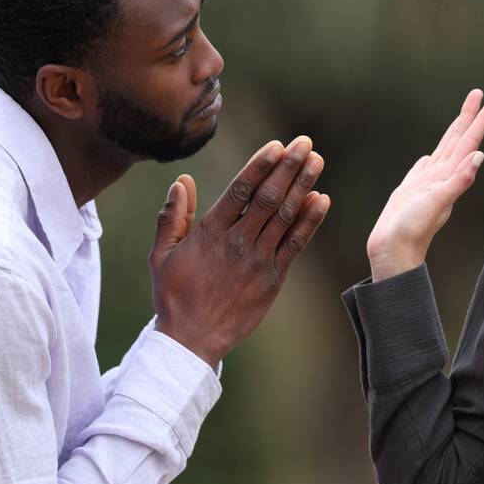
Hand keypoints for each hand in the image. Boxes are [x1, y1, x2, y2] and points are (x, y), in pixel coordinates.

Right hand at [149, 136, 330, 365]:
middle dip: (288, 167)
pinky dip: (310, 222)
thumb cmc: (174, 295)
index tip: (276, 146)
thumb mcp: (162, 255)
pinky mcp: (273, 278)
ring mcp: (258, 260)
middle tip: (305, 143)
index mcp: (210, 232)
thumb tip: (182, 181)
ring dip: (303, 186)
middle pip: (268, 197)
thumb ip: (172, 217)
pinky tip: (322, 200)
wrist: (191, 339)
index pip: (240, 190)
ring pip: (285, 216)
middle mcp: (237, 242)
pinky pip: (295, 245)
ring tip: (317, 161)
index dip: (260, 166)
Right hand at [366, 90, 483, 281]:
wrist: (393, 253)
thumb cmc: (413, 231)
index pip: (469, 142)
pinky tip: (430, 156)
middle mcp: (442, 177)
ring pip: (443, 151)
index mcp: (449, 177)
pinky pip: (424, 169)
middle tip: (479, 94)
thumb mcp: (438, 204)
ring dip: (453, 133)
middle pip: (459, 140)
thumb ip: (458, 182)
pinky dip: (430, 158)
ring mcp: (427, 184)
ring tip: (461, 117)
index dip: (479, 121)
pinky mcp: (412, 191)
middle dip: (469, 117)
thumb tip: (478, 158)